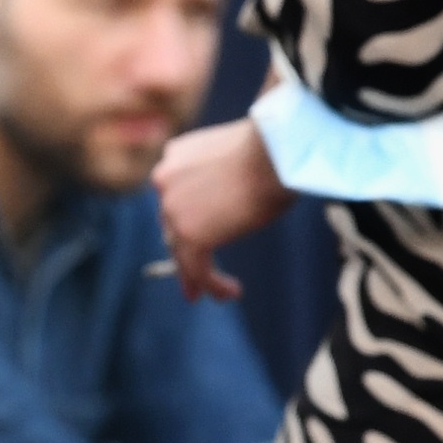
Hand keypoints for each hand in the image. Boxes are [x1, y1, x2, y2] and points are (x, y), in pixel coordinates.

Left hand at [151, 117, 287, 305]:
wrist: (276, 150)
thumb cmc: (276, 148)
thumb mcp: (240, 155)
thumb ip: (225, 175)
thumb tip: (240, 197)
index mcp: (176, 154)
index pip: (175, 192)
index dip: (183, 217)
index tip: (191, 231)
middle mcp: (165, 179)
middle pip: (172, 224)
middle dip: (184, 248)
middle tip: (194, 272)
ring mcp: (172, 208)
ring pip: (181, 251)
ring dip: (197, 275)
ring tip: (220, 294)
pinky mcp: (189, 234)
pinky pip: (197, 268)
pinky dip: (212, 285)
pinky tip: (232, 292)